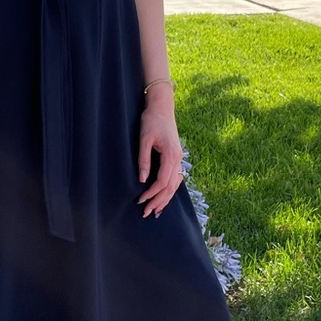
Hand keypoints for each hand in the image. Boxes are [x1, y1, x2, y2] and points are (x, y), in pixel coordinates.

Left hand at [137, 90, 182, 218]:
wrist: (162, 107)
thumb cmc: (151, 120)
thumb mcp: (144, 139)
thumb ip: (144, 160)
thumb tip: (142, 180)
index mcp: (171, 155)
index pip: (163, 181)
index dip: (152, 193)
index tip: (141, 201)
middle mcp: (178, 159)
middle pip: (170, 187)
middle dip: (159, 201)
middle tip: (146, 213)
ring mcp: (179, 158)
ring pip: (175, 184)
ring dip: (165, 199)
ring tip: (156, 211)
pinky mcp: (176, 157)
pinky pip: (175, 178)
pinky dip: (170, 190)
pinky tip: (164, 197)